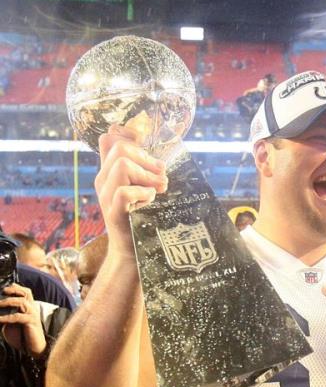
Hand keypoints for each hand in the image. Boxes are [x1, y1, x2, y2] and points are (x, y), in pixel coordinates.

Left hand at [0, 284, 45, 355]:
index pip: (25, 291)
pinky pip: (18, 316)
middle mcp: (33, 308)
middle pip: (26, 292)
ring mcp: (33, 314)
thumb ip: (8, 313)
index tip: (4, 287)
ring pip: (22, 302)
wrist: (33, 348)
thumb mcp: (13, 321)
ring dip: (8, 301)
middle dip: (13, 290)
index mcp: (30, 306)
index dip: (16, 287)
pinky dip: (6, 317)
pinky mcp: (32, 322)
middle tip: (2, 291)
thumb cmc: (22, 335)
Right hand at [95, 124, 168, 259]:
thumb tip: (160, 162)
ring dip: (147, 176)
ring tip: (159, 189)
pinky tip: (150, 200)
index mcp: (109, 172)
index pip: (108, 138)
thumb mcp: (141, 191)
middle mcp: (103, 181)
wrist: (132, 251)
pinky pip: (124, 192)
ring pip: (122, 166)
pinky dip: (143, 193)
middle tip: (161, 176)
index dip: (128, 134)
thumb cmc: (141, 219)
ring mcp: (106, 197)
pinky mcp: (114, 213)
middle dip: (146, 159)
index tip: (147, 149)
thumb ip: (144, 174)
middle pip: (120, 149)